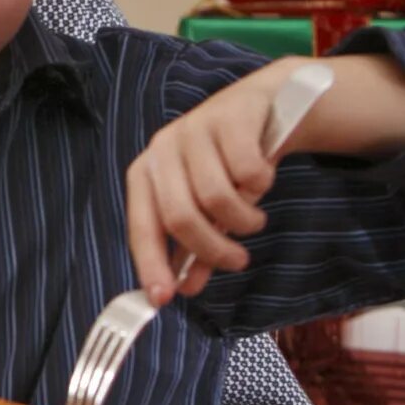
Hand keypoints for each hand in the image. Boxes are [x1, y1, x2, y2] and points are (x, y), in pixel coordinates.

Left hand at [123, 62, 297, 301]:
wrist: (262, 107)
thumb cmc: (226, 163)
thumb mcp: (206, 206)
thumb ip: (194, 247)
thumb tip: (184, 289)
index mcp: (146, 173)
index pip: (142, 227)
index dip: (151, 264)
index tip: (166, 297)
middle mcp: (162, 150)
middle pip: (180, 217)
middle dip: (212, 249)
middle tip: (238, 261)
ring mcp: (194, 129)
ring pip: (216, 197)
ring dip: (243, 220)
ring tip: (253, 219)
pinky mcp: (229, 117)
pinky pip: (247, 170)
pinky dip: (261, 184)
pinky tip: (263, 179)